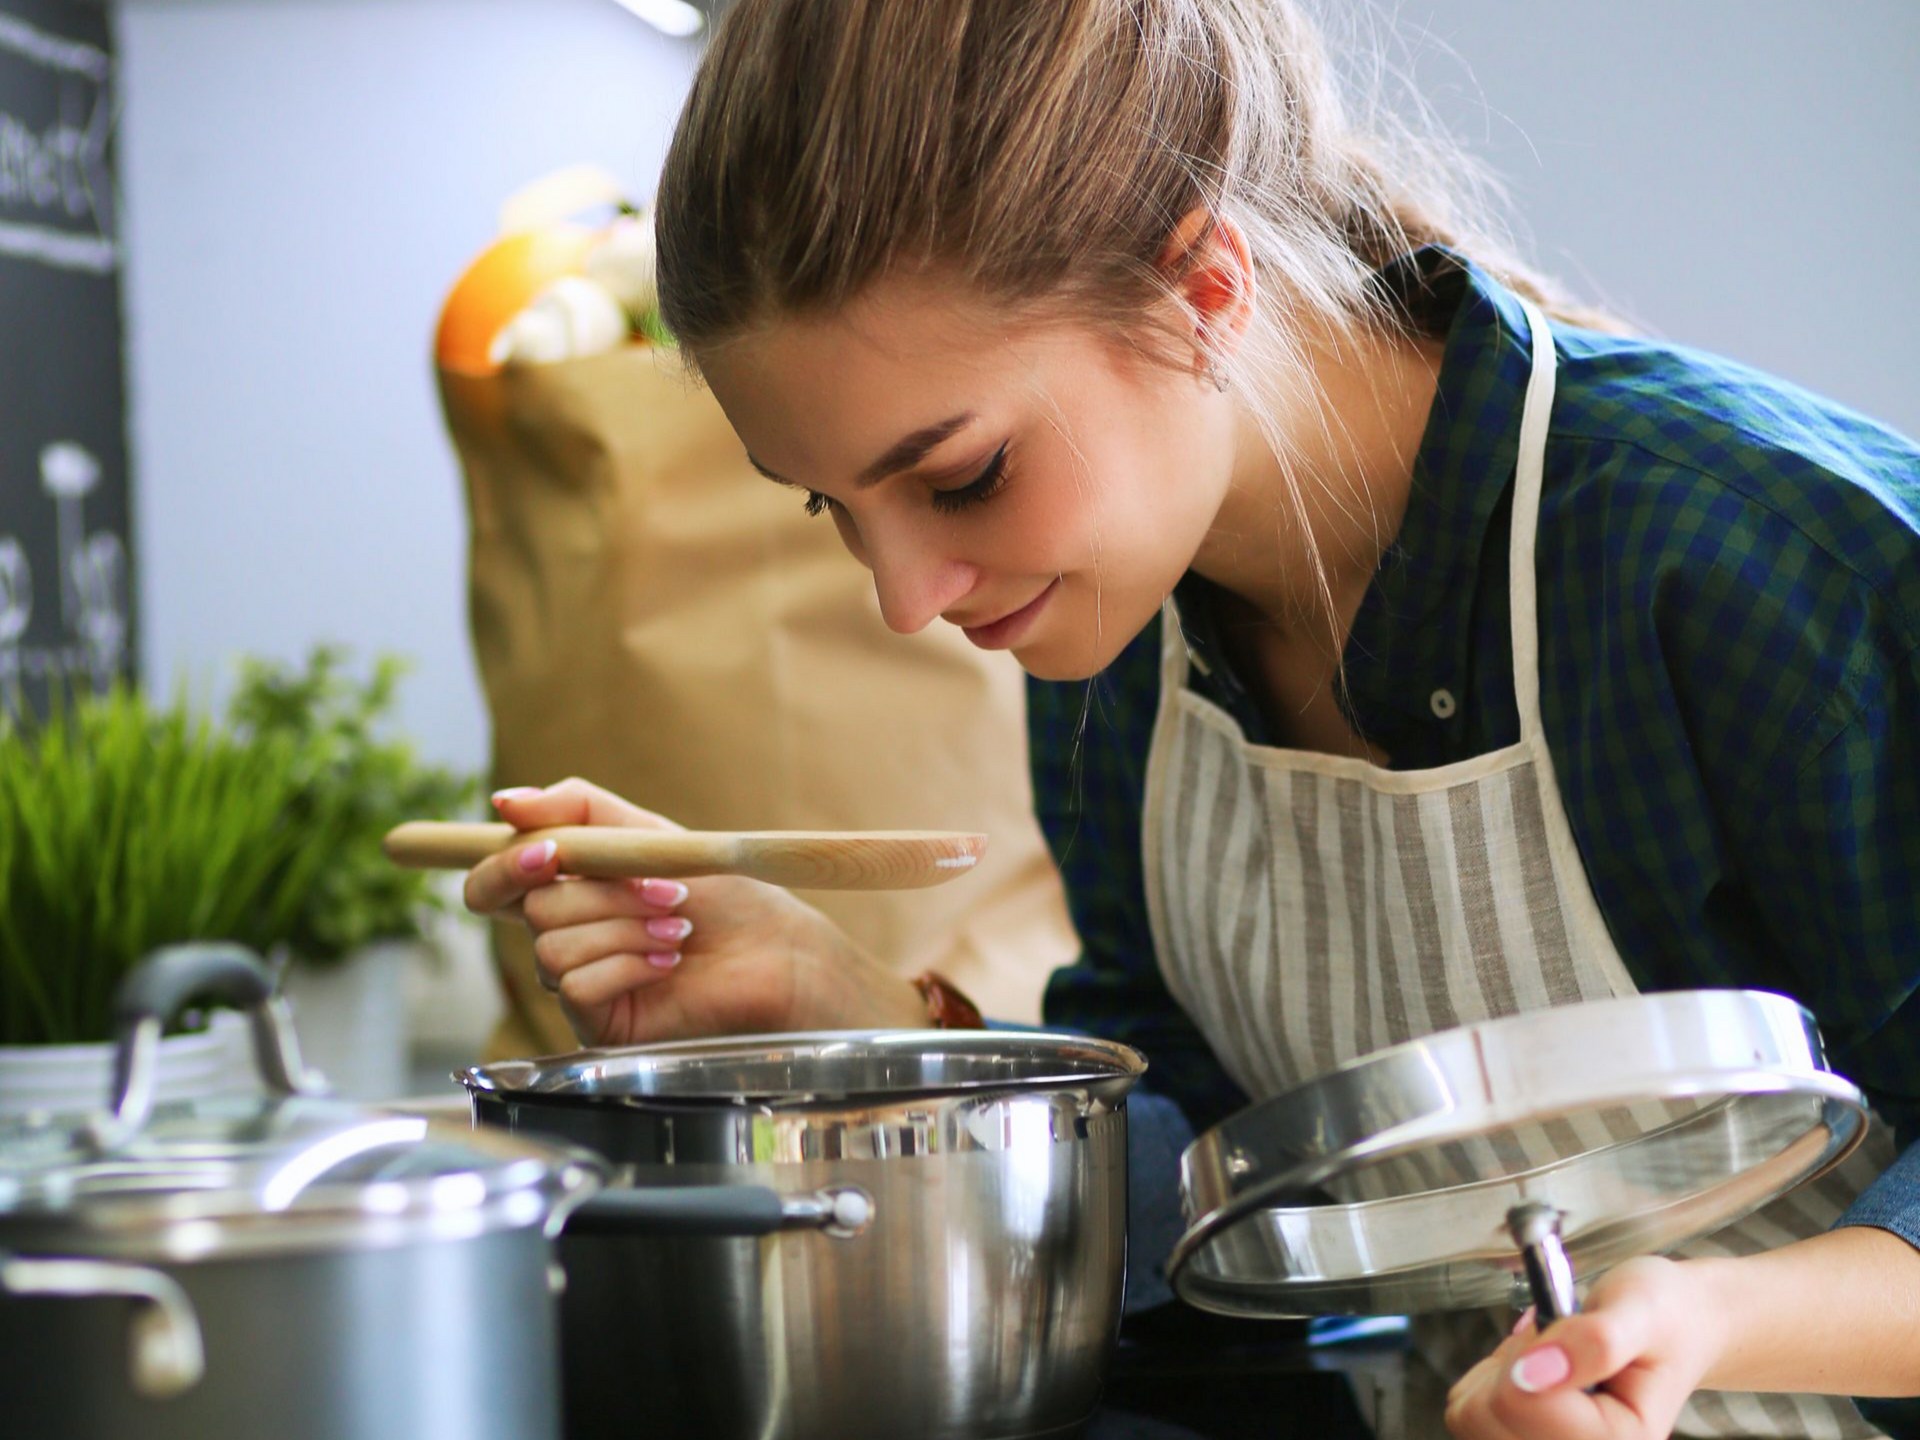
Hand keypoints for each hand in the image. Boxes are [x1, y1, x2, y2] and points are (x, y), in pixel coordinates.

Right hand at [462, 778, 929, 1046]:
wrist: (777, 951)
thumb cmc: (723, 896)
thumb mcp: (649, 834)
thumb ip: (577, 810)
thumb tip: (503, 802)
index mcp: (567, 891)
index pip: (493, 885)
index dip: (504, 866)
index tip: (549, 853)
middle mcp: (564, 937)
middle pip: (530, 907)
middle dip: (603, 891)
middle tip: (666, 889)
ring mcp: (578, 982)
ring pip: (553, 947)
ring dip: (624, 926)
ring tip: (678, 927)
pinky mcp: (598, 1022)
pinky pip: (576, 985)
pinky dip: (628, 964)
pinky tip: (669, 962)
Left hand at [1445, 1257, 1728, 1439]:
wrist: (1675, 1328)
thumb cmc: (1663, 1317)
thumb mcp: (1640, 1311)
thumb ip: (1596, 1341)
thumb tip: (1533, 1372)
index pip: (1519, 1401)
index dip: (1530, 1350)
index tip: (1565, 1328)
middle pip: (1485, 1416)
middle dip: (1512, 1363)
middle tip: (1558, 1342)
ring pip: (1471, 1417)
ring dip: (1498, 1373)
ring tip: (1549, 1357)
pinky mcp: (1525, 1439)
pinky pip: (1467, 1412)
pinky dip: (1489, 1381)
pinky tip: (1534, 1370)